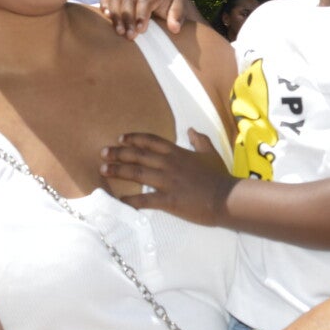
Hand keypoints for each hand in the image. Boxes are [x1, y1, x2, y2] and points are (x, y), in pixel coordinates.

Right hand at [97, 0, 205, 37]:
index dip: (141, 15)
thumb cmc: (175, 6)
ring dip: (115, 16)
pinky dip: (105, 5)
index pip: (145, 1)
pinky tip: (106, 17)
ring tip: (119, 32)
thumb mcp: (182, 8)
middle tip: (130, 36)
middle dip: (127, 19)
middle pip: (128, 1)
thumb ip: (178, 16)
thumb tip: (174, 28)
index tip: (141, 30)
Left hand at [100, 130, 233, 225]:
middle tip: (103, 153)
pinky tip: (119, 199)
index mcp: (177, 152)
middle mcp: (168, 164)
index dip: (133, 138)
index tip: (120, 139)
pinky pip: (144, 200)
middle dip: (118, 153)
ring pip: (137, 173)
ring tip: (103, 170)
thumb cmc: (219, 176)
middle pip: (138, 155)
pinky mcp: (168, 200)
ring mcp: (166, 182)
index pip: (150, 141)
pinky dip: (130, 200)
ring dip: (118, 171)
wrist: (226, 198)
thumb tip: (191, 129)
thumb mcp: (210, 153)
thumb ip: (199, 140)